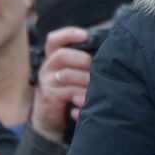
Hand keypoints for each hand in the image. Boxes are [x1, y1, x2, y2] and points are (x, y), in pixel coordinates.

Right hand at [31, 26, 94, 141]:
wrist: (51, 120)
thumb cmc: (69, 94)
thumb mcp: (74, 76)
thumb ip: (83, 65)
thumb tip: (108, 53)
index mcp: (53, 59)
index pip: (54, 40)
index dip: (69, 34)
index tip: (85, 35)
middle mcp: (47, 68)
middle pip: (62, 55)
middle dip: (83, 60)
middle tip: (96, 70)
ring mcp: (46, 82)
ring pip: (68, 75)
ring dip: (86, 81)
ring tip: (95, 88)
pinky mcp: (49, 97)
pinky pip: (69, 92)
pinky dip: (82, 96)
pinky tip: (87, 100)